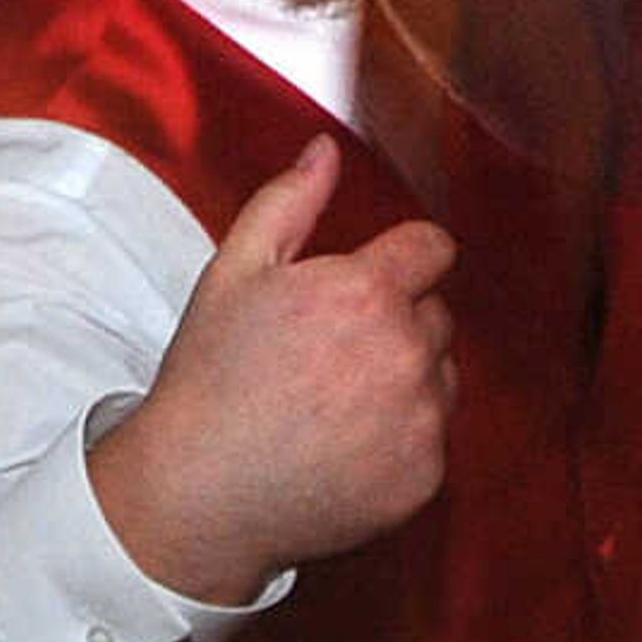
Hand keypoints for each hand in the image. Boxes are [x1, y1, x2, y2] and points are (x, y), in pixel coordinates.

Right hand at [90, 133, 455, 604]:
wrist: (200, 491)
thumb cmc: (211, 377)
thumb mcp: (233, 273)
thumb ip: (288, 202)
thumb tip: (326, 149)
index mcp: (366, 293)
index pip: (433, 249)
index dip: (401, 260)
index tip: (371, 282)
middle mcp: (407, 353)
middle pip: (435, 316)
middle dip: (395, 323)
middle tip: (327, 354)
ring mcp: (421, 420)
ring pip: (440, 377)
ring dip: (404, 380)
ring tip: (332, 403)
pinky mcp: (424, 476)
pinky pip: (432, 438)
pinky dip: (399, 440)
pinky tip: (342, 446)